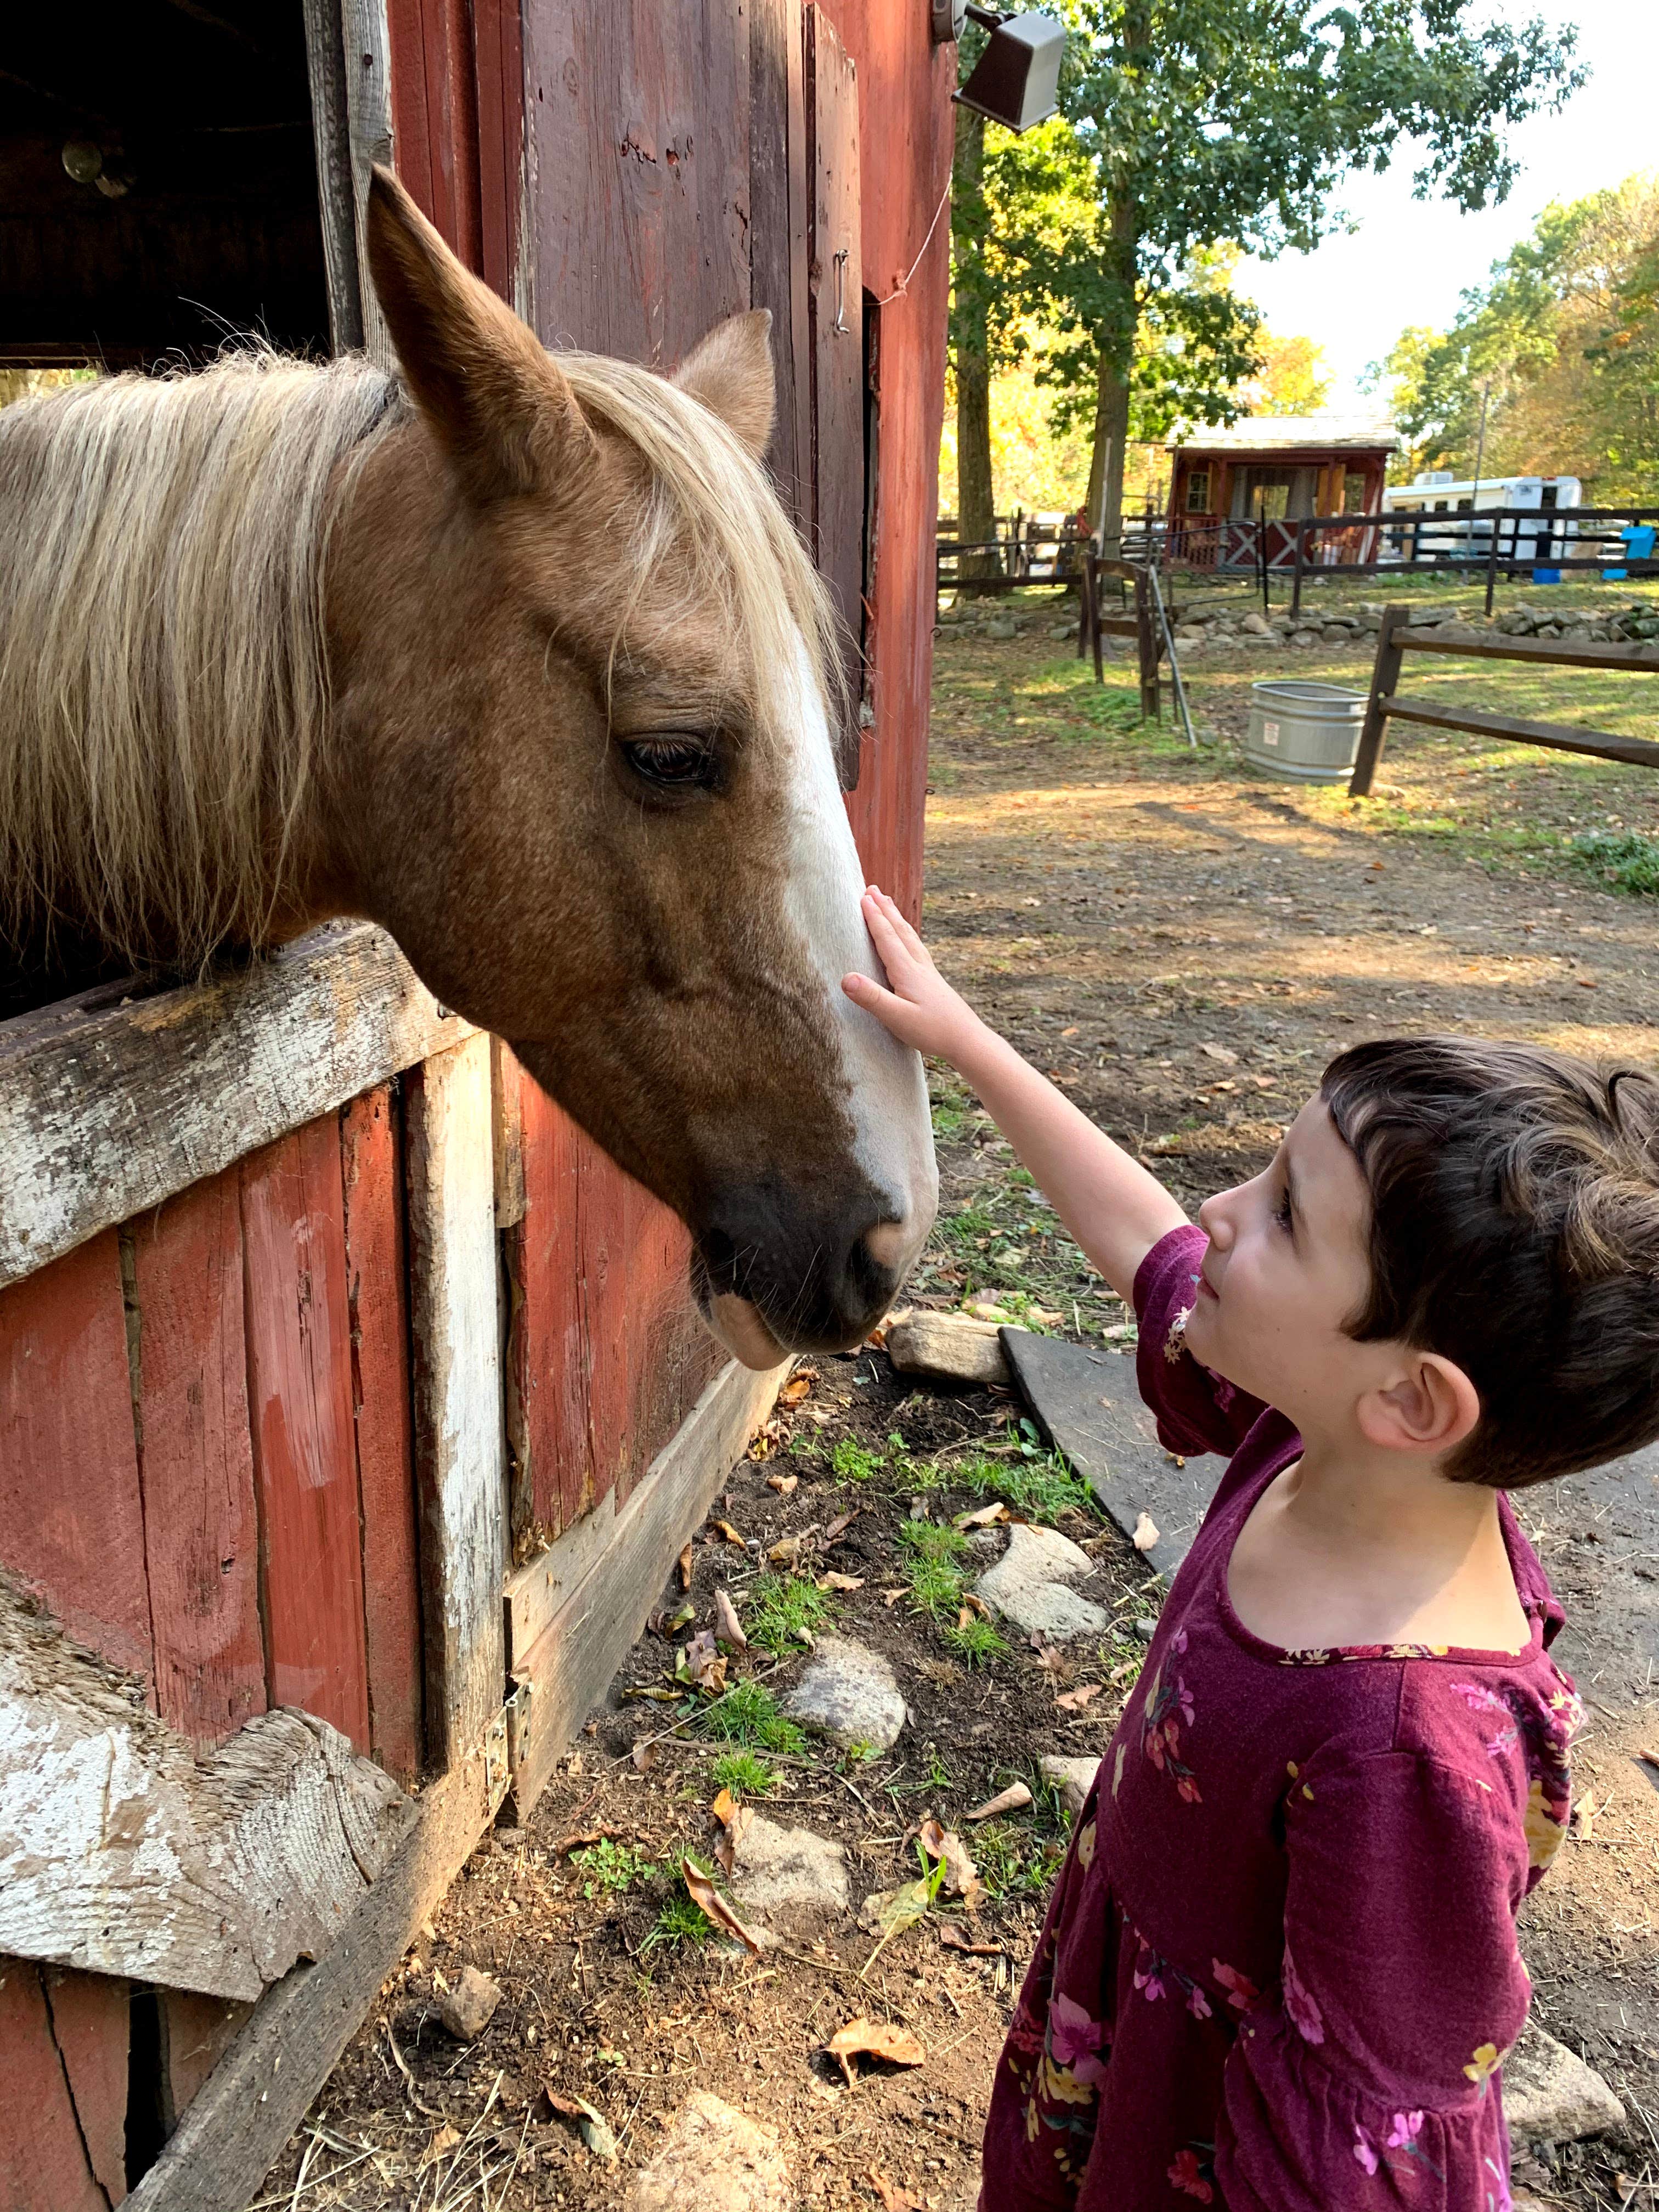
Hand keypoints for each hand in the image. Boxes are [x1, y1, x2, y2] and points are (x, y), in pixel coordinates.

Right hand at [841, 886, 985, 1064]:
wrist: (968, 1040)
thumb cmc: (933, 1031)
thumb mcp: (897, 1018)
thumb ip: (872, 998)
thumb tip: (846, 978)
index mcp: (907, 971)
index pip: (887, 938)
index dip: (873, 917)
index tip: (862, 897)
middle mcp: (919, 966)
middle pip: (899, 931)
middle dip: (884, 909)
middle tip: (872, 889)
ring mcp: (928, 972)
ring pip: (910, 937)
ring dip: (896, 919)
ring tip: (889, 904)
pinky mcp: (934, 981)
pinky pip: (917, 949)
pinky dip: (908, 936)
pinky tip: (910, 941)